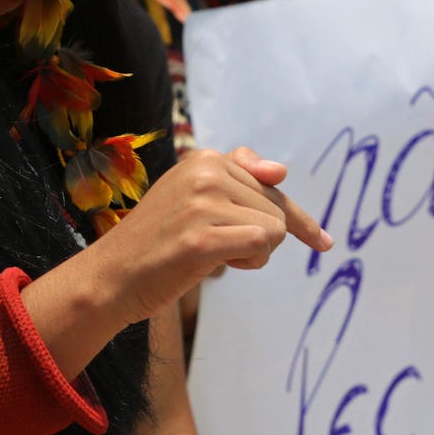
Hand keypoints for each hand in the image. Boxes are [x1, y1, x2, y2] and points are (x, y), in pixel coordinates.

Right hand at [70, 146, 330, 329]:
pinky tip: (218, 265)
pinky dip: (251, 262)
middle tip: (219, 248)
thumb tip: (281, 169)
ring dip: (255, 253)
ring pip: (275, 228)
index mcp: (203, 158)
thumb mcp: (195, 196)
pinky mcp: (202, 239)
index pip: (270, 184)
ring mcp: (202, 204)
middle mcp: (204, 172)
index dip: (297, 217)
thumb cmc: (158, 239)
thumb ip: (238, 177)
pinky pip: (263, 246)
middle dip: (259, 236)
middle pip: (276, 208)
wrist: (111, 276)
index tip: (322, 241)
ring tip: (214, 256)